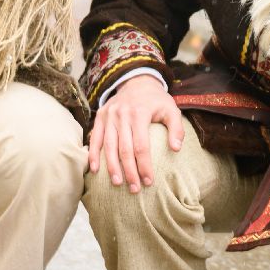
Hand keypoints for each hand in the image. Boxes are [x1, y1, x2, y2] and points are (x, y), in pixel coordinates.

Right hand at [88, 74, 182, 192]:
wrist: (136, 81)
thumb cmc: (156, 100)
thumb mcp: (171, 109)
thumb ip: (176, 128)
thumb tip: (176, 149)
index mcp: (140, 113)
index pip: (141, 145)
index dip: (144, 165)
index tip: (149, 181)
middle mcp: (122, 114)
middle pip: (124, 149)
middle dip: (129, 171)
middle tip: (135, 189)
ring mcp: (109, 115)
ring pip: (109, 146)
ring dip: (112, 167)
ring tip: (118, 183)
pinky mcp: (100, 117)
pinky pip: (95, 138)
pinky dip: (93, 154)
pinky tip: (95, 169)